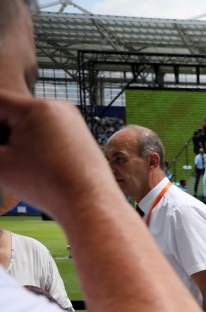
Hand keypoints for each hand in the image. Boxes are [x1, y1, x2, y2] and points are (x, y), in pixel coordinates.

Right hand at [0, 93, 118, 218]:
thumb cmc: (47, 185)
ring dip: (13, 137)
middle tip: (5, 156)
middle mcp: (58, 107)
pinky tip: (28, 162)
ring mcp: (71, 120)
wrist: (90, 204)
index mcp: (37, 107)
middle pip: (12, 111)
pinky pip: (46, 131)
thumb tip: (0, 141)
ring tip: (13, 160)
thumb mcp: (0, 163)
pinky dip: (32, 142)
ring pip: (28, 121)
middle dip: (0, 132)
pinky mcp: (78, 133)